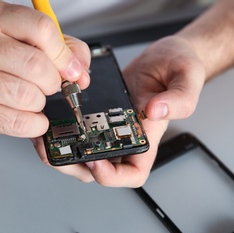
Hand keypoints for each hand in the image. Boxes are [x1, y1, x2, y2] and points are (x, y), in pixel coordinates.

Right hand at [0, 0, 89, 136]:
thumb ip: (60, 48)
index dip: (64, 55)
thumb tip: (81, 73)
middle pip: (36, 65)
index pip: (41, 29)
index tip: (72, 70)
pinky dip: (35, 125)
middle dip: (53, 82)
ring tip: (33, 100)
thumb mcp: (23, 39)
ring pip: (27, 95)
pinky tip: (32, 119)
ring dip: (41, 103)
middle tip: (49, 86)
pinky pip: (16, 122)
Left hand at [33, 35, 204, 186]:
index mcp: (149, 136)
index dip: (112, 177)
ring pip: (86, 153)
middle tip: (54, 152)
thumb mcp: (188, 77)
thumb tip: (156, 111)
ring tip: (46, 140)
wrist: (166, 55)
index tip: (95, 161)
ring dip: (64, 152)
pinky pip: (81, 131)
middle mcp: (128, 136)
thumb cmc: (180, 67)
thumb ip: (179, 98)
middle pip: (100, 169)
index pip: (132, 174)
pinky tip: (52, 122)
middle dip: (74, 166)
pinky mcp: (100, 114)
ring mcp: (112, 126)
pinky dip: (65, 132)